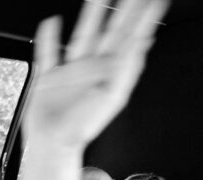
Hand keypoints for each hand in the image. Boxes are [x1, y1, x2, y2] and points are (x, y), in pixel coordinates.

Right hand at [23, 0, 167, 149]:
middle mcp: (93, 68)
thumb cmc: (82, 126)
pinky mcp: (50, 77)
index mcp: (111, 72)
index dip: (145, 19)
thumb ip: (125, 67)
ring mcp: (72, 70)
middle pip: (111, 31)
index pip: (132, 38)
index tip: (155, 2)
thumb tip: (140, 43)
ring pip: (83, 35)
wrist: (54, 143)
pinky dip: (48, 37)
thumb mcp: (112, 95)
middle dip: (123, 10)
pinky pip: (49, 52)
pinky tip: (52, 22)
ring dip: (90, 15)